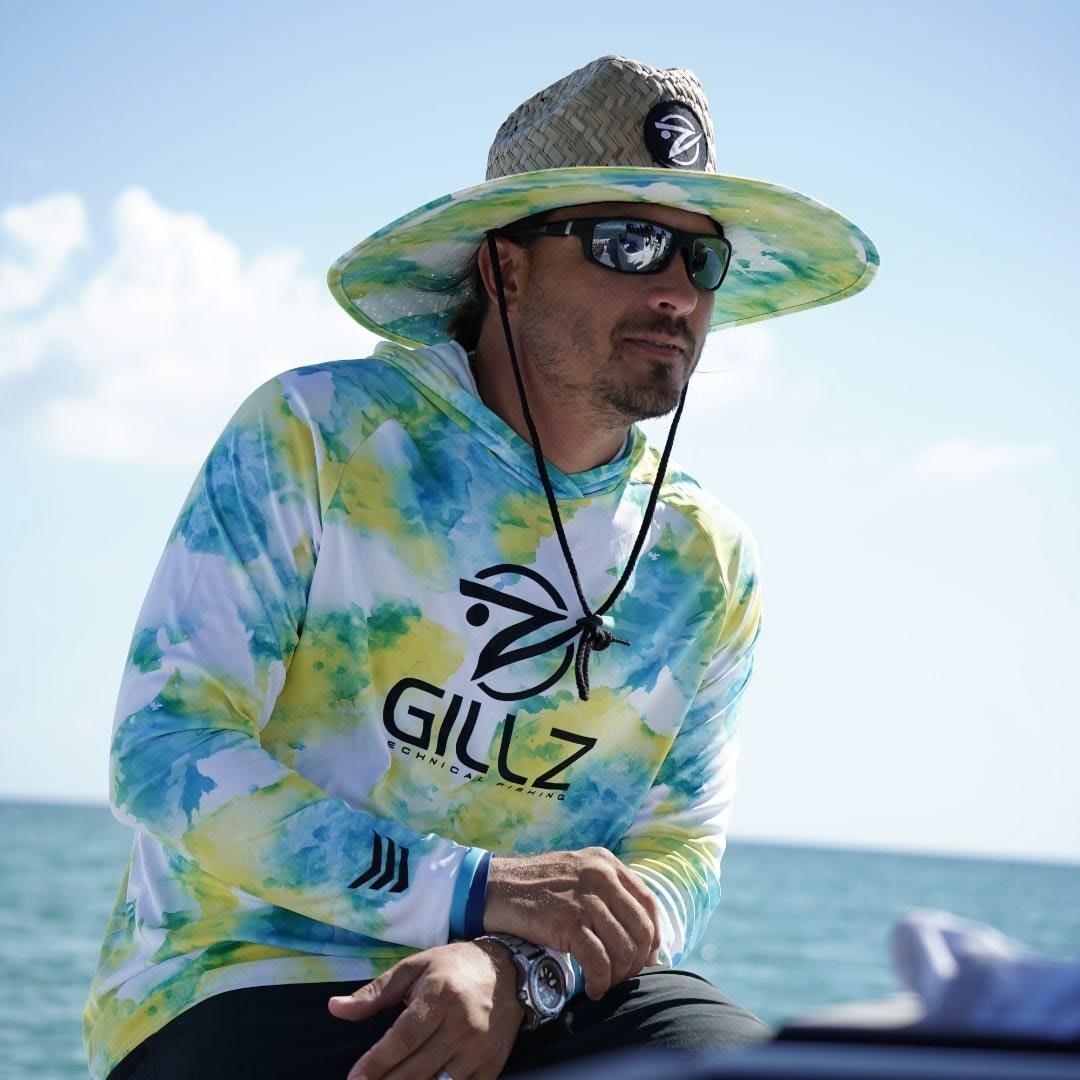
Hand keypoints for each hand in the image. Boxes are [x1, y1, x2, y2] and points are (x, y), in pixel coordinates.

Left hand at [328, 939, 523, 1079]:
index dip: (377, 1062)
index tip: (355, 1077)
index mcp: (441, 995)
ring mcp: (479, 1049)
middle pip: (417, 1068)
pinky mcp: (491, 1067)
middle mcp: (462, 1024)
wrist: (508, 971)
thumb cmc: (453, 968)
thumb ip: (375, 993)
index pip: (404, 1037)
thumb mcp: (413, 968)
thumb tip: (335, 1008)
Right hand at [484, 848, 660, 999]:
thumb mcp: (577, 873)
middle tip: (625, 978)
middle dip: (638, 961)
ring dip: (619, 975)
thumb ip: (606, 892)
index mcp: (606, 862)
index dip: (654, 936)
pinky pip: (599, 961)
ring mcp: (586, 898)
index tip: (647, 958)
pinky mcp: (568, 922)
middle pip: (641, 929)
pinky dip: (600, 981)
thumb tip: (639, 935)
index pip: (648, 903)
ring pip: (624, 948)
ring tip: (605, 984)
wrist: (494, 887)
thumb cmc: (536, 886)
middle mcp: (601, 876)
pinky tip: (593, 989)